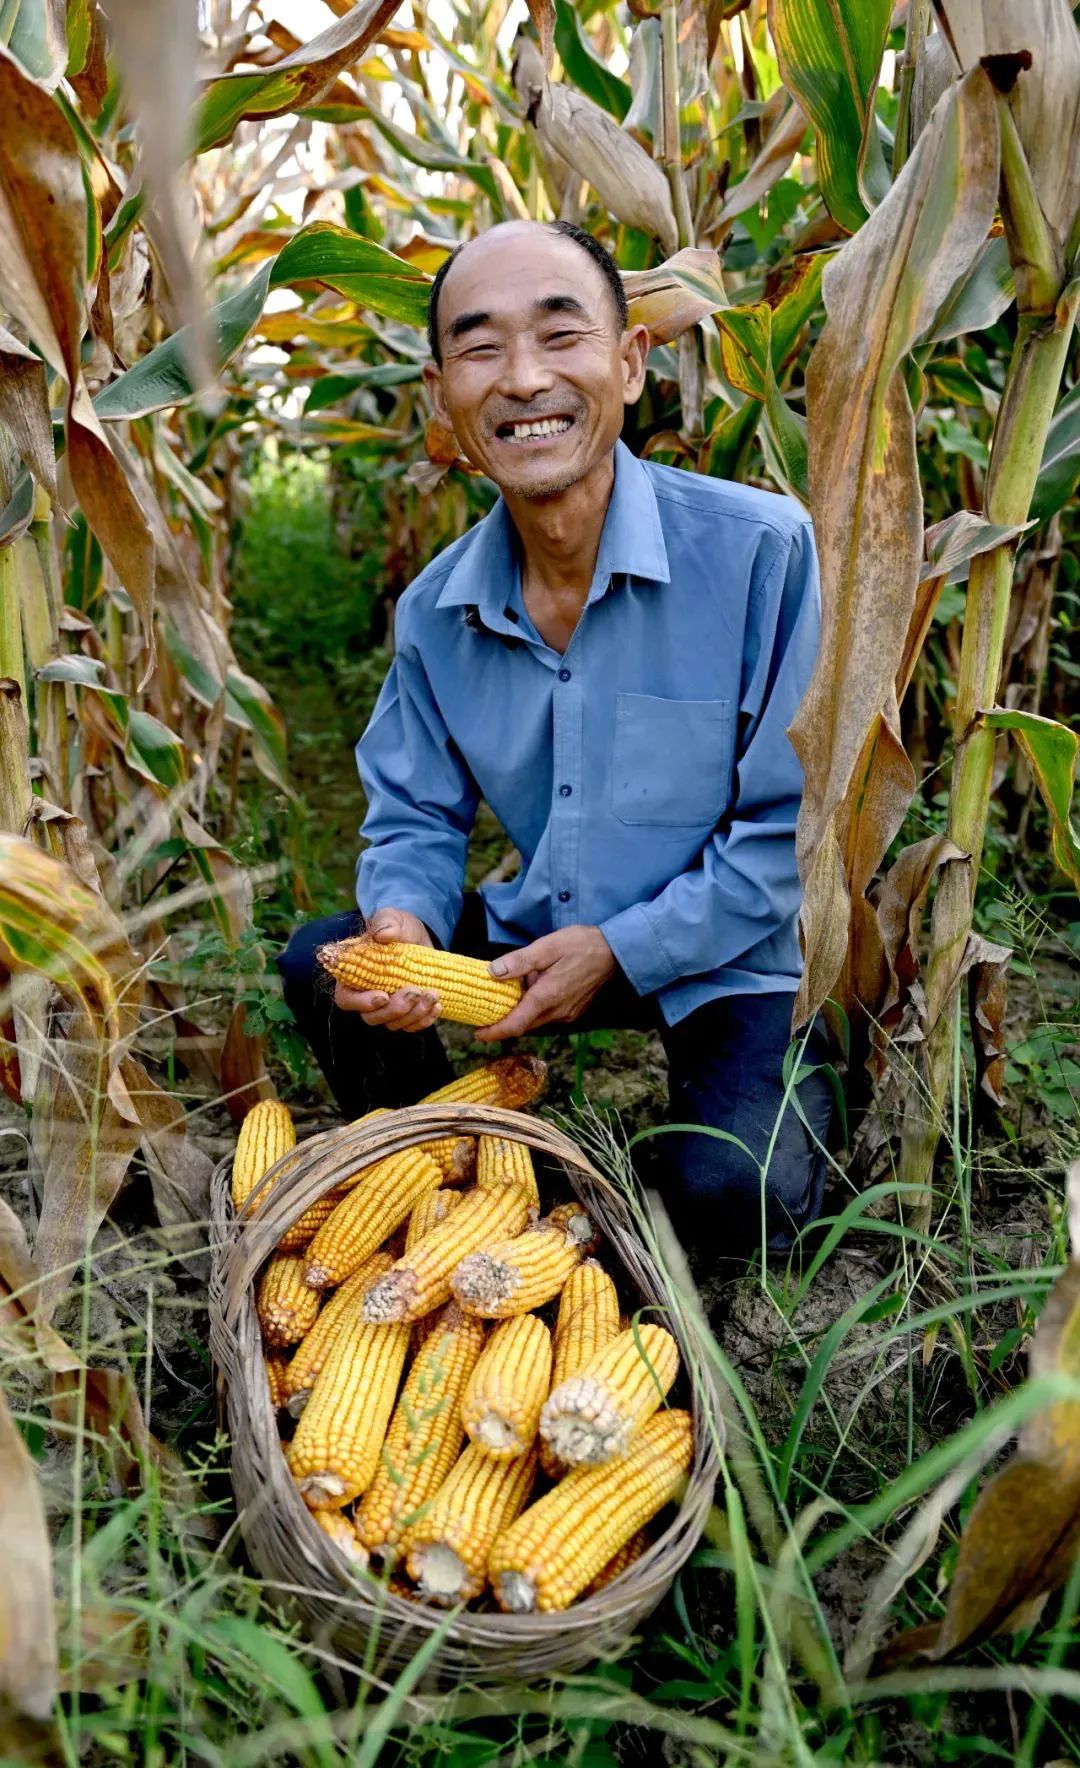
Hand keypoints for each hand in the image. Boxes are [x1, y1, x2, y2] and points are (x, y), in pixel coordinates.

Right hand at [334, 906, 440, 1031]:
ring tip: (432, 994)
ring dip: (414, 1014)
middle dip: (395, 1009)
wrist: (420, 938)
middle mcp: (366, 996)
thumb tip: (383, 935)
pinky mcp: (406, 1013)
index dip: (361, 1003)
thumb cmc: (398, 927)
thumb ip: (385, 923)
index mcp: (353, 976)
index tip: (383, 996)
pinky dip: (425, 1020)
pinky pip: (411, 1026)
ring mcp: (387, 1008)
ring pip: (394, 1024)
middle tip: (415, 991)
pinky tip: (437, 1006)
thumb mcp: (392, 918)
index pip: (346, 999)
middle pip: (371, 1017)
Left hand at [475, 925, 616, 1042]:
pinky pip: (547, 1016)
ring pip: (535, 1022)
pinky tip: (531, 993)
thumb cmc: (580, 945)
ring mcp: (567, 1014)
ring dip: (520, 1014)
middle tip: (484, 1014)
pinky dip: (534, 1010)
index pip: (515, 1025)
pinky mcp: (573, 1011)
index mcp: (546, 997)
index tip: (477, 1034)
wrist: (614, 951)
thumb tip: (492, 972)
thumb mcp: (547, 946)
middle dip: (503, 1024)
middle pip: (523, 1026)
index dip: (494, 1033)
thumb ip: (519, 962)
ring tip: (506, 999)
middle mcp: (557, 1012)